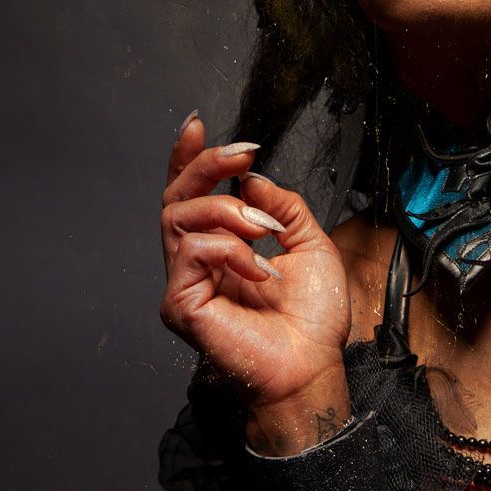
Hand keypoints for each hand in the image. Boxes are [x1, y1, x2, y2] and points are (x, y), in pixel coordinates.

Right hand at [158, 114, 351, 411]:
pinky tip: (259, 271)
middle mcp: (195, 262)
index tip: (197, 126)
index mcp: (221, 247)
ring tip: (266, 232)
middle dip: (207, 165)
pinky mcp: (180, 305)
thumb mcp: (309, 242)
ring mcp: (184, 283)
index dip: (188, 159)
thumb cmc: (312, 317)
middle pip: (176, 197)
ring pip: (181, 217)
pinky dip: (231, 250)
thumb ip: (281, 205)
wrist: (314, 365)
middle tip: (241, 156)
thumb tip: (251, 178)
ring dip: (230, 212)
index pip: (192, 195)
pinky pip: (192, 252)